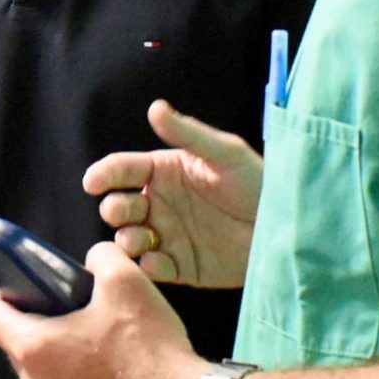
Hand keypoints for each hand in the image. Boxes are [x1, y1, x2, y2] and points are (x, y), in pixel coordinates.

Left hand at [0, 241, 207, 378]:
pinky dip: (80, 377)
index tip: (30, 288)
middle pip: (16, 344)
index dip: (4, 296)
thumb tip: (93, 260)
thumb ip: (100, 257)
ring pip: (44, 371)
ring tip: (100, 334)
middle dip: (37, 321)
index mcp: (34, 348)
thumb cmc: (149, 346)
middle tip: (72, 305)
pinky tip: (116, 365)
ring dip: (60, 350)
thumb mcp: (125, 281)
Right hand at [83, 99, 264, 288]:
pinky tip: (158, 263)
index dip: (104, 174)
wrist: (285, 228)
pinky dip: (149, 269)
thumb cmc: (257, 182)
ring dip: (126, 240)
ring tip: (141, 238)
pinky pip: (154, 271)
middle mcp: (159, 204)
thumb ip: (188, 133)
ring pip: (129, 240)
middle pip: (118, 206)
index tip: (93, 182)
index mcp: (163, 172)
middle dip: (113, 209)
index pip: (122, 170)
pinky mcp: (181, 267)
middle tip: (124, 211)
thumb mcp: (224, 153)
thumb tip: (155, 107)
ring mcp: (167, 236)